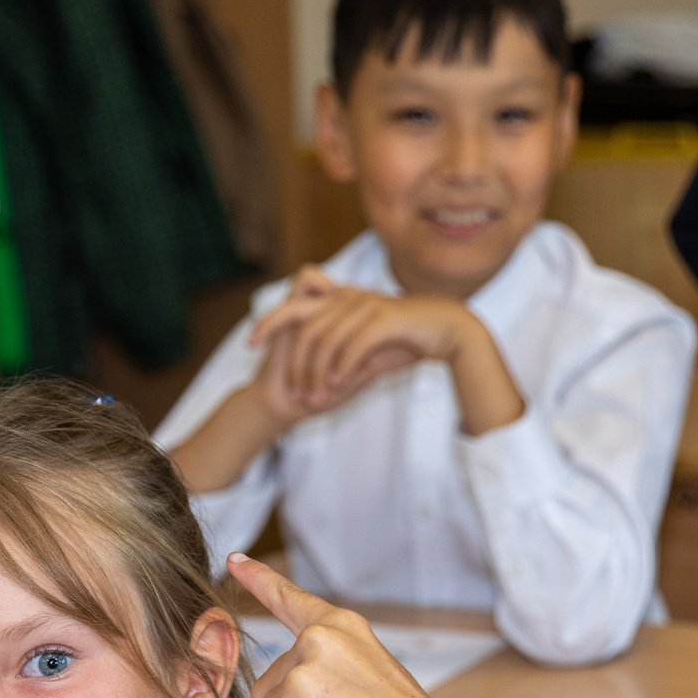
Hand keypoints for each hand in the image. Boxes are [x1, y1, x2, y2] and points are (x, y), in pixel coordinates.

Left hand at [249, 269, 468, 414]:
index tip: (249, 344)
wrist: (448, 327)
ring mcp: (365, 306)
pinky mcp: (385, 319)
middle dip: (286, 355)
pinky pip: (353, 344)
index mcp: (340, 299)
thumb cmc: (407, 337)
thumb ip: (341, 349)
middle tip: (286, 390)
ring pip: (325, 339)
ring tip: (313, 399)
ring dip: (316, 373)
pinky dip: (342, 366)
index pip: (293, 306)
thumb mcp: (368, 341)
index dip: (268, 322)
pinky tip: (336, 386)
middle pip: (301, 320)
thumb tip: (318, 369)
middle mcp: (348, 298)